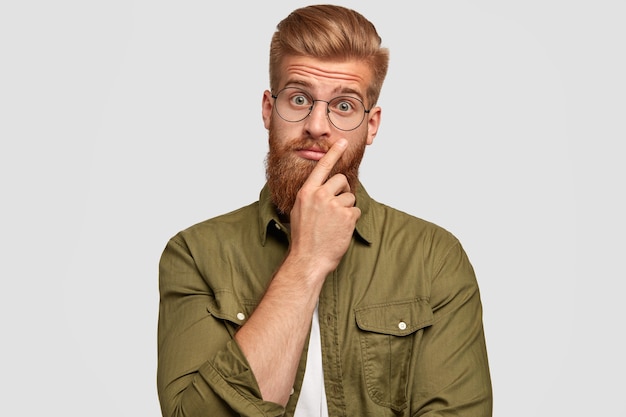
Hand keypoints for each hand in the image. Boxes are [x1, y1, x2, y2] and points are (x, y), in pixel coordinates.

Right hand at [288, 139, 360, 274]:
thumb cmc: (304, 238)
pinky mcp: (346, 216)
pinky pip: (356, 211)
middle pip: (341, 180)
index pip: (322, 167)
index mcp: (306, 192)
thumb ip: (311, 196)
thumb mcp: (300, 211)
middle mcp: (319, 195)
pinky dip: (351, 220)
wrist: (308, 259)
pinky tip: (340, 230)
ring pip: (350, 197)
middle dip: (343, 190)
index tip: (343, 141)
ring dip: (346, 209)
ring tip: (334, 224)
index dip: (334, 153)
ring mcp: (333, 205)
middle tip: (338, 205)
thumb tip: (325, 186)